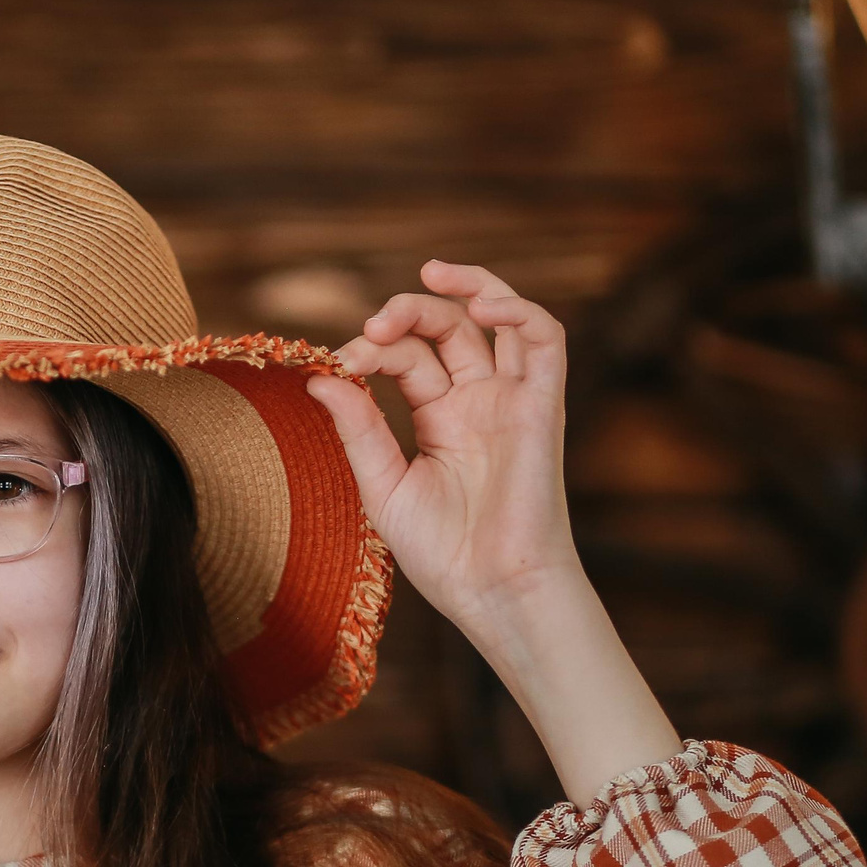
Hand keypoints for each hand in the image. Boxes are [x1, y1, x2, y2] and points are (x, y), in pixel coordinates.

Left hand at [303, 259, 572, 629]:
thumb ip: (358, 428)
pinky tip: (482, 305)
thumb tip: (319, 376)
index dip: (372, 350)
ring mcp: (511, 401)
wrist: (493, 591)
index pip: (407, 358)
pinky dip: (520, 309)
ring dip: (468, 286)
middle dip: (407, 313)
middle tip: (373, 328)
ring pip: (499, 318)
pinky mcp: (544, 406)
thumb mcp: (383, 485)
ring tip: (429, 275)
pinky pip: (546, 340)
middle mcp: (477, 402)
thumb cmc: (442, 552)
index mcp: (440, 418)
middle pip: (447, 328)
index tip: (340, 367)